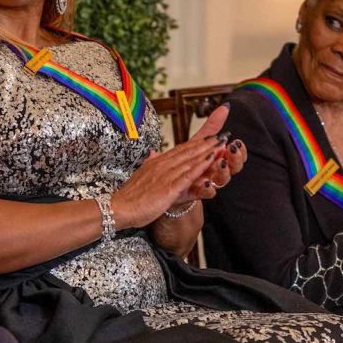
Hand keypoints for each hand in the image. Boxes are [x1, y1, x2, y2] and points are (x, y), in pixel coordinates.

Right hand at [112, 105, 235, 227]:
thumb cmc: (130, 197)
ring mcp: (166, 175)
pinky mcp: (168, 187)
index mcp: (157, 162)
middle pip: (188, 150)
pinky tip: (211, 159)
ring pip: (190, 159)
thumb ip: (150, 165)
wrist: (118, 208)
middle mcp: (162, 164)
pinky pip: (188, 174)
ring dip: (208, 149)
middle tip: (223, 134)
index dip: (197, 142)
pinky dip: (201, 165)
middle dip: (207, 142)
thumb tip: (153, 154)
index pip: (180, 149)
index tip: (211, 136)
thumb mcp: (141, 176)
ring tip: (222, 141)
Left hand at [171, 105, 247, 204]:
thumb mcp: (197, 142)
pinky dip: (208, 188)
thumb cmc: (187, 163)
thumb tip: (225, 106)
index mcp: (218, 159)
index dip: (239, 151)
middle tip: (231, 150)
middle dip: (235, 159)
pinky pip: (207, 193)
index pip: (236, 156)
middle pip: (233, 168)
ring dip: (223, 171)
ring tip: (220, 162)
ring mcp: (207, 183)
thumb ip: (212, 127)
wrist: (167, 184)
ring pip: (222, 180)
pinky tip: (206, 182)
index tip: (237, 142)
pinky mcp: (196, 193)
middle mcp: (215, 171)